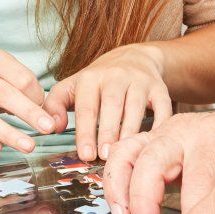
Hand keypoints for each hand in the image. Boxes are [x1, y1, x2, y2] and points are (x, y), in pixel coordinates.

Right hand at [0, 51, 58, 153]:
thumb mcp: (3, 73)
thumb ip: (24, 89)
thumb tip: (46, 115)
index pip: (23, 79)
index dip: (37, 97)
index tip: (44, 110)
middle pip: (5, 95)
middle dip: (29, 113)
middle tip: (48, 127)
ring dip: (9, 134)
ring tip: (29, 146)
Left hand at [43, 44, 172, 160]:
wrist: (134, 57)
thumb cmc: (99, 80)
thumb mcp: (73, 86)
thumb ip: (56, 105)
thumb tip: (52, 127)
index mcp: (91, 78)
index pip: (86, 107)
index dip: (86, 132)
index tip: (86, 154)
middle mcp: (115, 76)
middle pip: (111, 106)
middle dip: (108, 132)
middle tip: (105, 156)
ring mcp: (139, 81)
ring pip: (135, 106)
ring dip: (130, 131)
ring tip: (125, 152)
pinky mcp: (158, 88)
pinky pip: (162, 107)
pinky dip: (160, 124)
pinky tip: (152, 141)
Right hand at [104, 110, 214, 213]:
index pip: (196, 177)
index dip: (191, 212)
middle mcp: (184, 129)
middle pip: (152, 160)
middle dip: (145, 201)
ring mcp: (164, 132)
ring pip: (127, 152)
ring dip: (119, 188)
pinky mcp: (152, 139)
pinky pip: (122, 152)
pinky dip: (114, 177)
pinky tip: (119, 204)